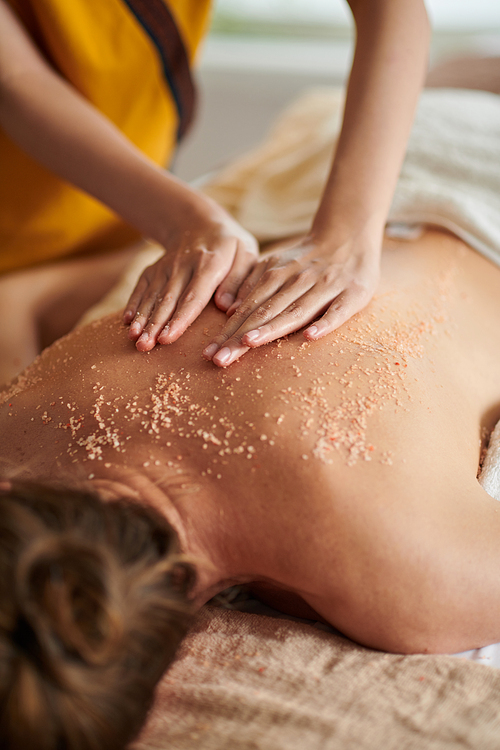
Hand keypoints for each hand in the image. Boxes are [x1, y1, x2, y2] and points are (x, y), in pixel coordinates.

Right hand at [123, 204, 257, 350]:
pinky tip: (127, 322)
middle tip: (145, 347)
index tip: (168, 338)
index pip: (193, 295)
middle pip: (168, 299)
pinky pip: (142, 287)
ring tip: (135, 340)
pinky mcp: (154, 269)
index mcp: (209, 264)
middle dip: (155, 324)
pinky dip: (133, 304)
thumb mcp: (245, 254)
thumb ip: (240, 280)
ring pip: (152, 295)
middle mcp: (183, 265)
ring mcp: (166, 266)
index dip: (180, 318)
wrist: (200, 222)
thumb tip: (227, 307)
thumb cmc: (229, 246)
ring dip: (142, 319)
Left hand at [202, 232, 380, 366]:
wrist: (351, 234)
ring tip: (248, 344)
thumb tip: (230, 311)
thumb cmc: (309, 259)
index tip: (209, 352)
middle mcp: (299, 280)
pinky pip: (338, 311)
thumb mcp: (278, 265)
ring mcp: (327, 287)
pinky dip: (325, 323)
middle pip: (266, 313)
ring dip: (272, 328)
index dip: (228, 331)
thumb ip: (254, 284)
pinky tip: (310, 337)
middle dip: (240, 336)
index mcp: (278, 274)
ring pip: (296, 311)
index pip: (249, 308)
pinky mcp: (354, 294)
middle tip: (219, 358)